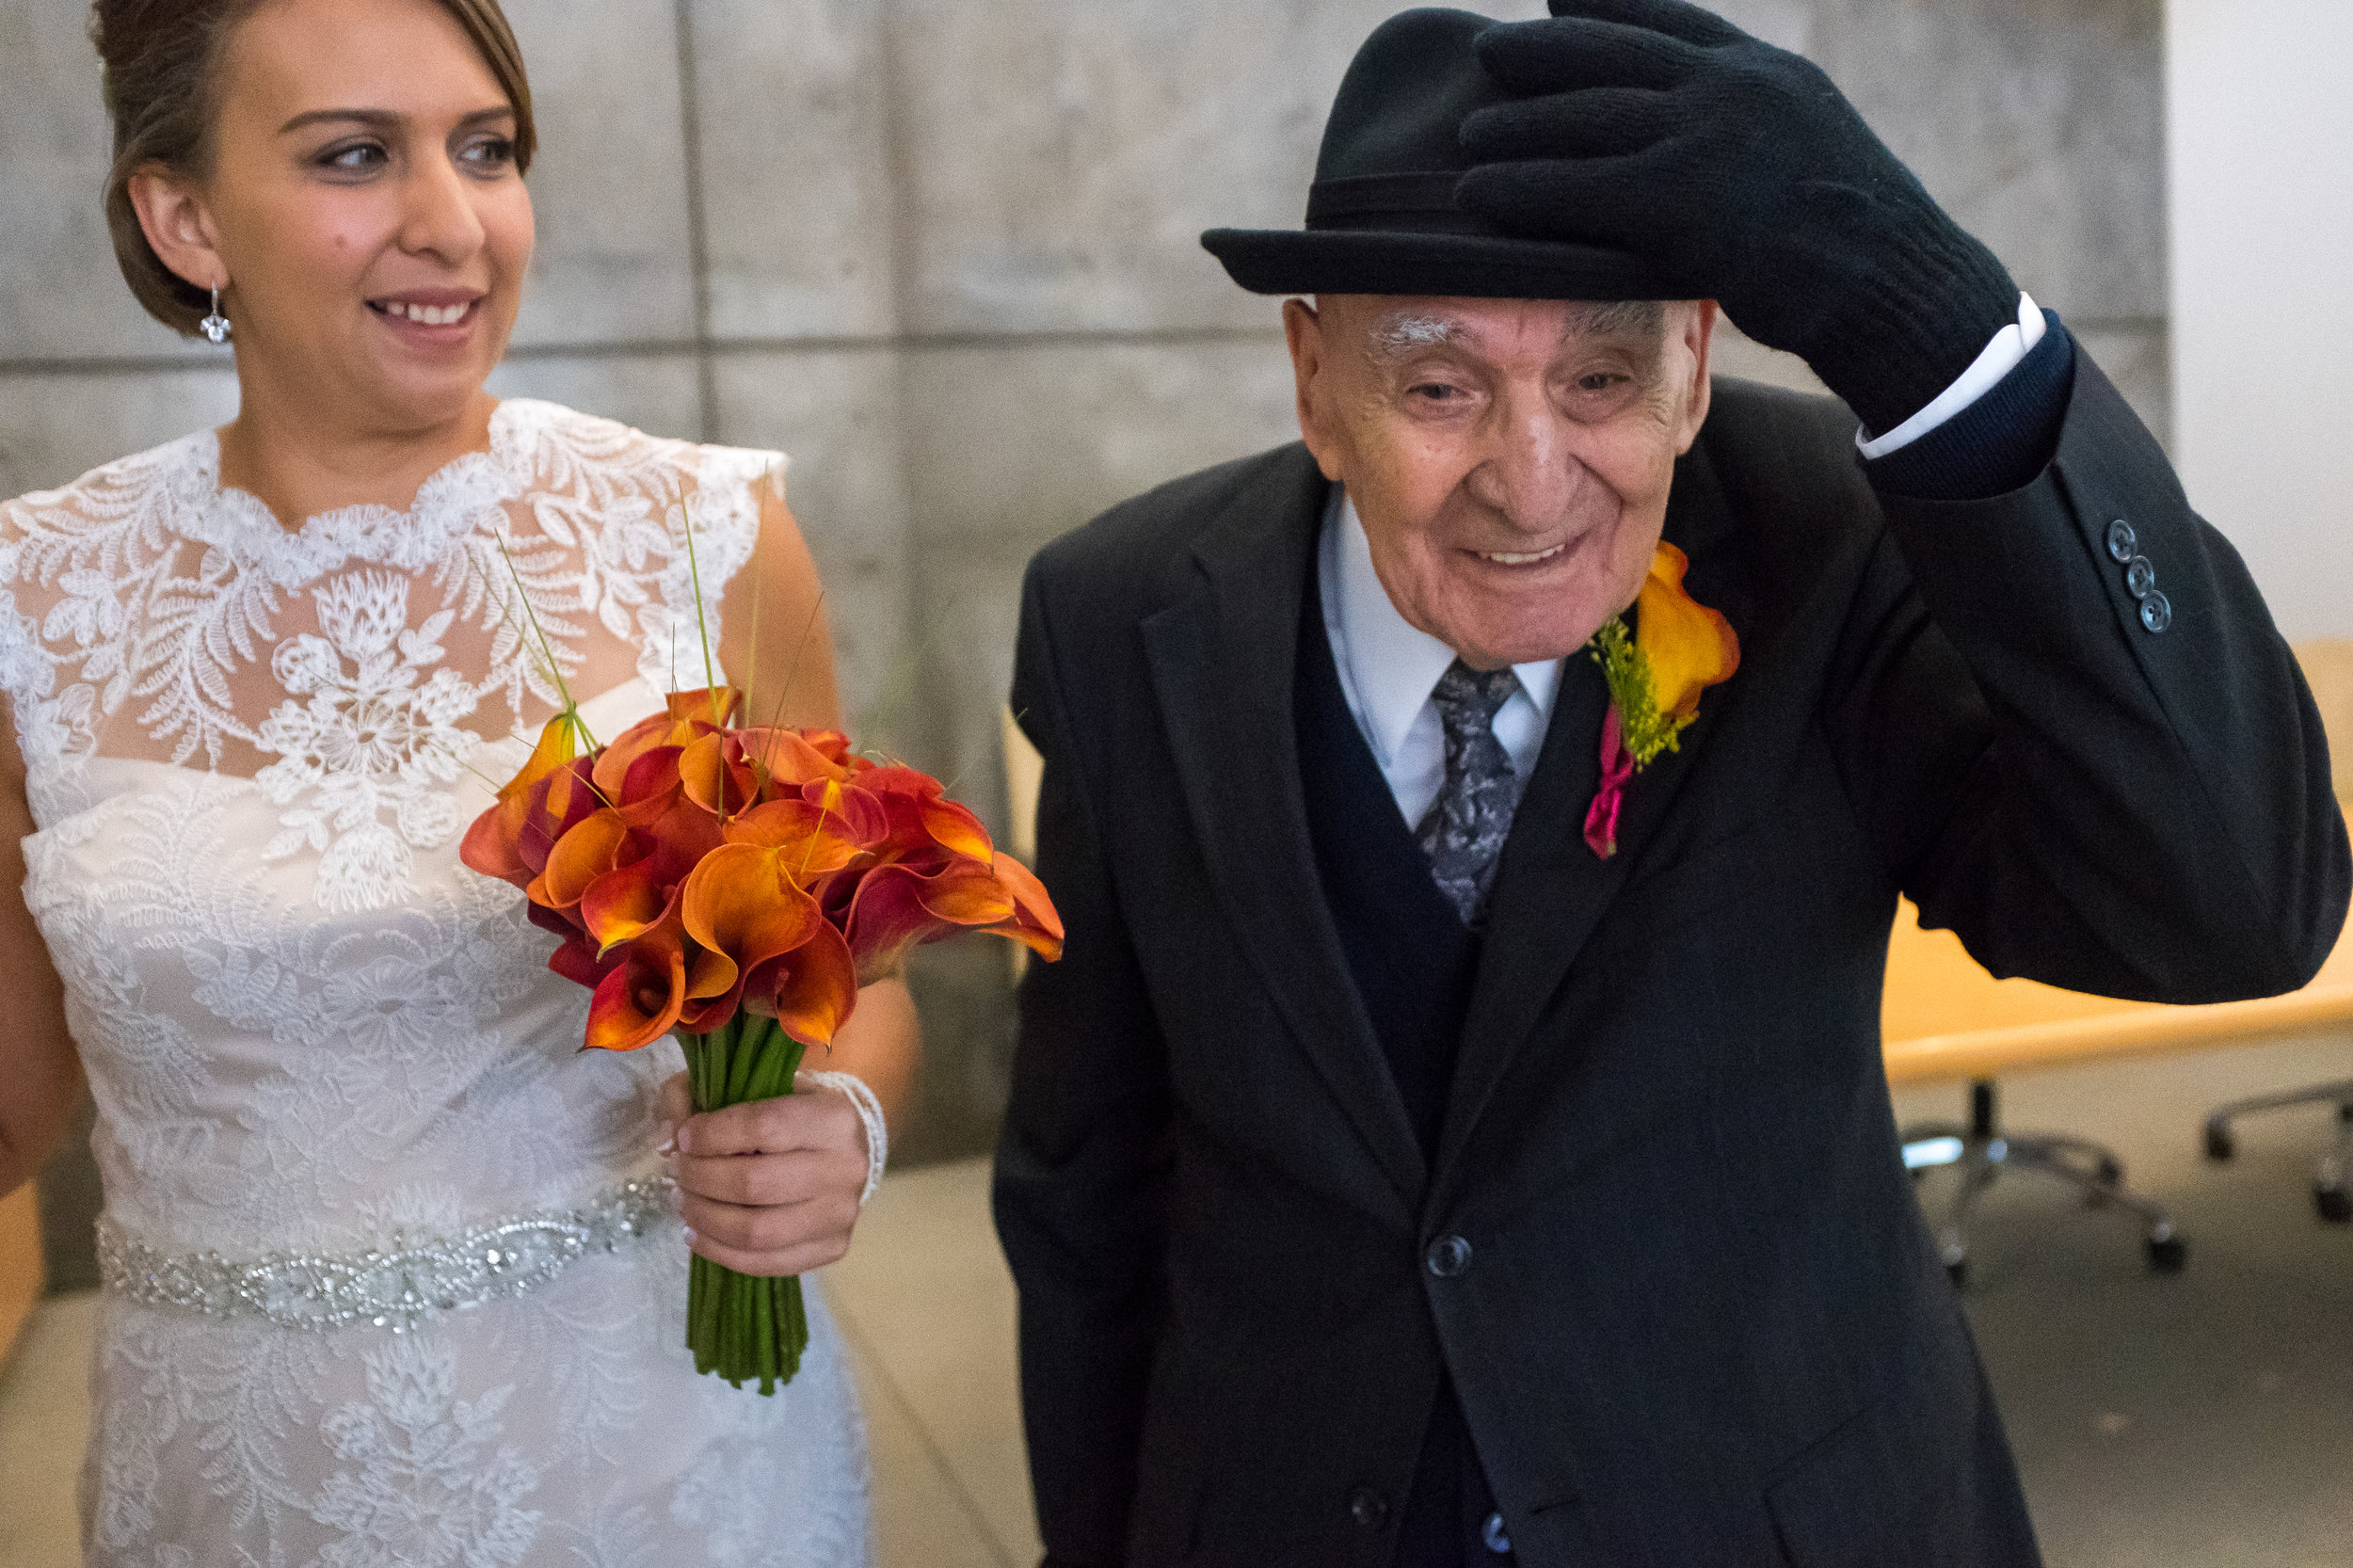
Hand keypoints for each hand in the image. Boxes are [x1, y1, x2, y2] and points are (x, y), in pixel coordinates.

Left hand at [657, 1071, 871, 1276]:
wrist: (849, 1149)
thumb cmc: (795, 1113)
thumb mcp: (753, 1086)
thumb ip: (699, 1096)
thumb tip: (667, 1138)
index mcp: (832, 1118)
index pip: (762, 1127)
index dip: (711, 1135)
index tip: (685, 1138)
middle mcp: (845, 1167)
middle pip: (753, 1184)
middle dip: (700, 1179)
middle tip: (679, 1172)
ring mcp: (841, 1214)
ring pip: (756, 1231)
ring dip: (705, 1219)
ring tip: (684, 1203)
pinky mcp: (833, 1247)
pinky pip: (766, 1263)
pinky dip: (720, 1252)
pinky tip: (697, 1234)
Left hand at [1455, 0, 2016, 434]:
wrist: (1896, 284)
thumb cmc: (1860, 242)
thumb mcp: (1812, 149)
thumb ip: (1751, 126)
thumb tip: (1702, 145)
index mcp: (1765, 71)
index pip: (1670, 15)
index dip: (1605, 5)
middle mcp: (1731, 87)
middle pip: (1611, 53)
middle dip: (1542, 51)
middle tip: (1489, 54)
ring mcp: (1705, 136)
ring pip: (1585, 117)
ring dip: (1517, 123)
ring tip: (1469, 133)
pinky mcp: (1680, 198)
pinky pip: (1579, 184)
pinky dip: (1520, 185)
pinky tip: (1477, 191)